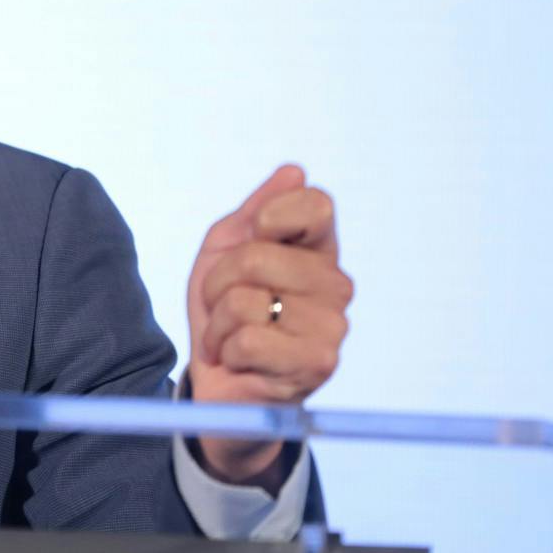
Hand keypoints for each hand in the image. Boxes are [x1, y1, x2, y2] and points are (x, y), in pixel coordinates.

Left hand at [185, 165, 352, 487]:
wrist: (217, 381)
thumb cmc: (224, 312)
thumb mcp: (224, 252)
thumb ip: (254, 211)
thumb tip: (294, 171)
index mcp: (317, 251)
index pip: (317, 205)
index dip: (270, 215)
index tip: (251, 237)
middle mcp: (335, 285)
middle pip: (258, 255)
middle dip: (218, 281)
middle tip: (222, 305)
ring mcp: (331, 326)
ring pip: (246, 300)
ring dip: (219, 322)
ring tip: (231, 337)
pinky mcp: (317, 364)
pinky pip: (247, 339)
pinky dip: (226, 350)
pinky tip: (239, 361)